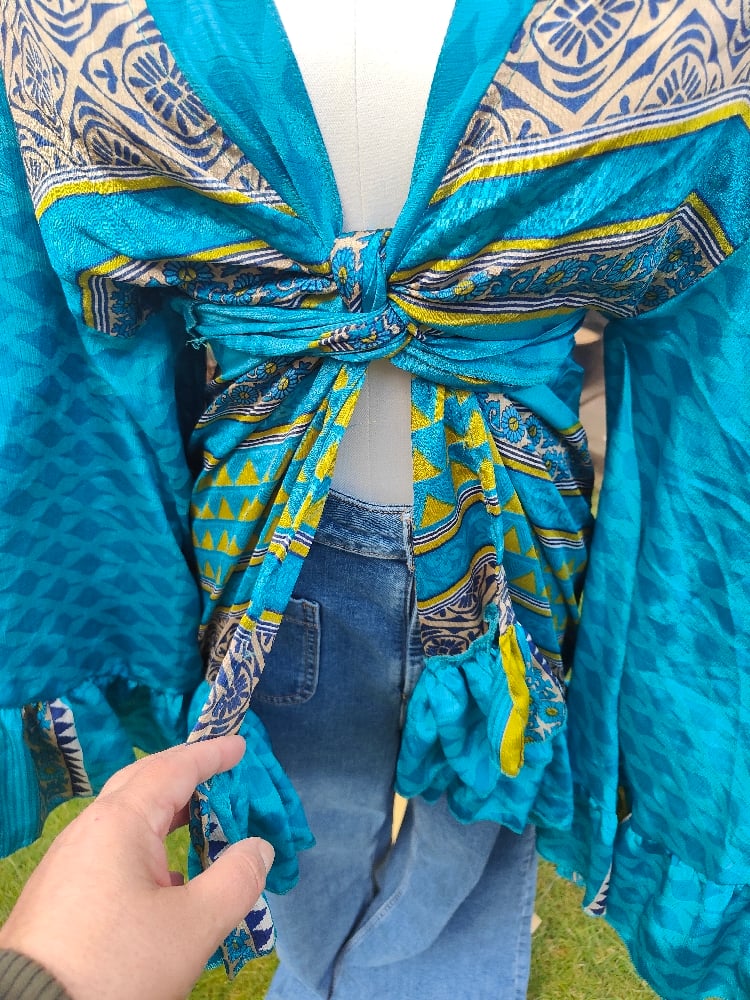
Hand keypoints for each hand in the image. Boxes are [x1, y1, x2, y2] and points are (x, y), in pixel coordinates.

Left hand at [0, 736, 273, 999]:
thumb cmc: (119, 964)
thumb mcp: (193, 925)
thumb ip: (236, 880)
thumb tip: (259, 848)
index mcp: (120, 823)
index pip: (173, 769)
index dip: (210, 755)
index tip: (240, 746)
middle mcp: (89, 830)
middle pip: (143, 784)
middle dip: (184, 774)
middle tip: (220, 771)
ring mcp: (69, 862)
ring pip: (125, 821)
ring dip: (167, 815)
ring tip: (201, 823)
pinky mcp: (61, 895)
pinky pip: (111, 850)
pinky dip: (148, 846)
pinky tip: (166, 880)